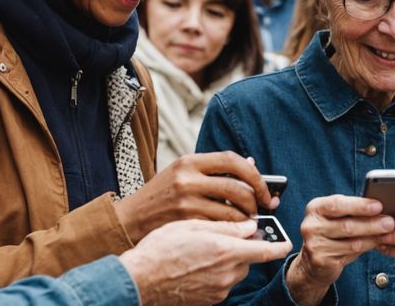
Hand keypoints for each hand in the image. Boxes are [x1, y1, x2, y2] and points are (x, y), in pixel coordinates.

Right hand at [114, 152, 277, 241]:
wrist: (130, 220)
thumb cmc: (161, 197)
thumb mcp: (183, 174)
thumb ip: (214, 170)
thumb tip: (252, 165)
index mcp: (190, 161)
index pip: (233, 160)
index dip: (255, 176)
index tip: (264, 189)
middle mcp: (188, 179)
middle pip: (237, 188)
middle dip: (256, 202)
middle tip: (261, 210)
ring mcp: (186, 202)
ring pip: (232, 213)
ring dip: (247, 221)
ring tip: (247, 224)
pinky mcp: (185, 224)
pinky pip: (220, 229)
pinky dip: (232, 233)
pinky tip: (232, 234)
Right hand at [120, 219, 290, 305]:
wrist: (138, 281)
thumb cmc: (159, 250)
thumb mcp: (191, 225)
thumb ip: (224, 226)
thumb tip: (248, 227)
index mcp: (224, 251)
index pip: (263, 251)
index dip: (278, 247)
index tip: (286, 244)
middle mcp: (225, 274)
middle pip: (247, 260)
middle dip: (240, 250)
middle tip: (220, 240)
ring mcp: (217, 291)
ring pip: (234, 273)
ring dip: (226, 263)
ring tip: (200, 254)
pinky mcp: (208, 301)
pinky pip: (220, 285)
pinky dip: (214, 276)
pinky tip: (195, 268)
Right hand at [286, 195, 394, 305]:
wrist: (313, 261)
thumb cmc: (331, 233)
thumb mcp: (337, 217)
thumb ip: (353, 212)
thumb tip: (382, 208)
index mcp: (315, 208)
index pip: (337, 204)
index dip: (359, 205)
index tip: (379, 205)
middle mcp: (311, 225)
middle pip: (346, 225)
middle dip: (371, 223)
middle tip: (390, 222)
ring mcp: (314, 244)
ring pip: (351, 242)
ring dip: (373, 237)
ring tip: (388, 234)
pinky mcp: (321, 260)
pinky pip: (350, 254)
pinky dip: (367, 247)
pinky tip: (377, 243)